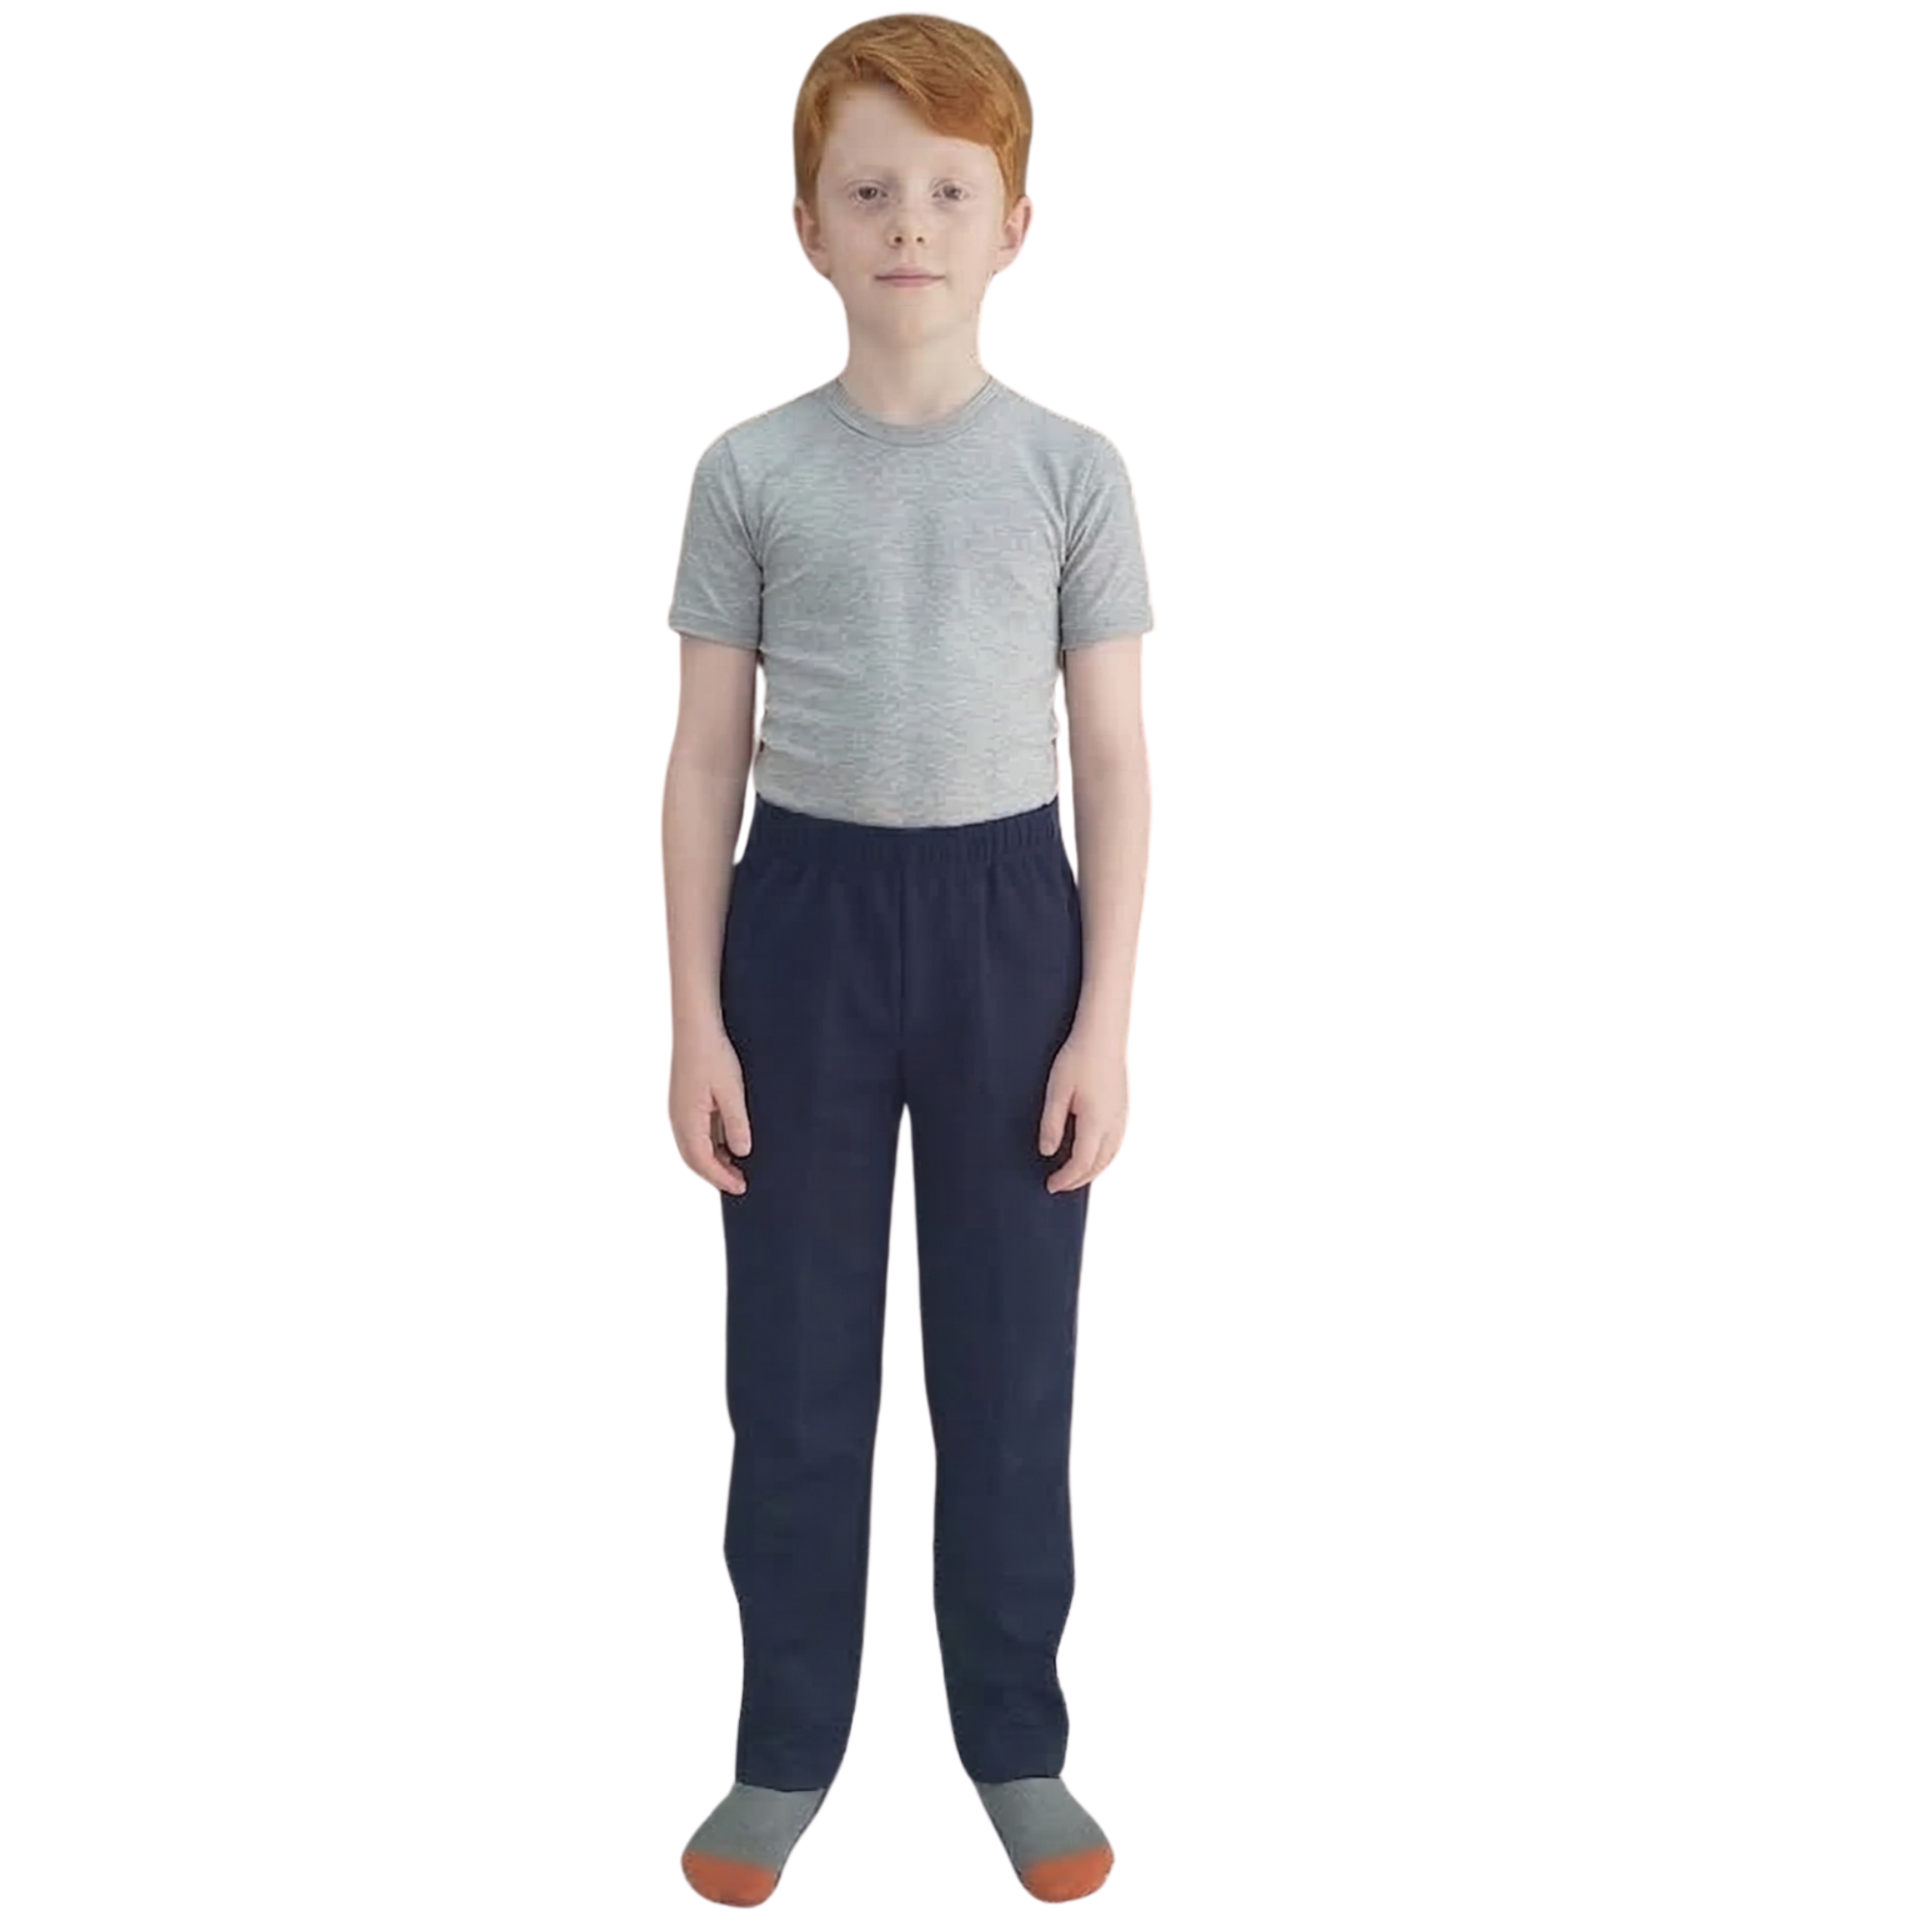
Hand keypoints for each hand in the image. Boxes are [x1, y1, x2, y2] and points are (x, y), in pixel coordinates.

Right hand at [667, 1020, 752, 1194]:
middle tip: (738, 1184)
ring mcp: (675, 1113)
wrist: (693, 1028)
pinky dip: (706, 1148)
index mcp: (687, 1121)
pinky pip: (690, 1136)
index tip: (740, 1188)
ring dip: (710, 1163)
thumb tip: (742, 1152)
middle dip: (714, 1176)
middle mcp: (676, 1121)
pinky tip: (723, 1145)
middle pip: (692, 1161)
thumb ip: (736, 1124)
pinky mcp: (680, 1104)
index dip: (721, 1179)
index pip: (702, 1163)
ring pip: (690, 1150)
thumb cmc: (711, 1055)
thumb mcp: (731, 1091)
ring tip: (734, 1169)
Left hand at [1039, 1022, 1130, 1192]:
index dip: (1066, 1179)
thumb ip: (1051, 1123)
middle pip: (1100, 1165)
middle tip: (1060, 1186)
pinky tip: (1096, 1155)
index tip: (1050, 1185)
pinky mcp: (1125, 1108)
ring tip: (1076, 1177)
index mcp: (1096, 1122)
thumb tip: (1047, 1152)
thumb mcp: (1056, 1090)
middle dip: (1079, 1180)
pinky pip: (1118, 1143)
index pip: (1081, 1163)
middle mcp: (1114, 1124)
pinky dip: (1106, 1158)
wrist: (1105, 1033)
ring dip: (1095, 1171)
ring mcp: (1123, 1116)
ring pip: (1112, 1156)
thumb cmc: (1078, 1058)